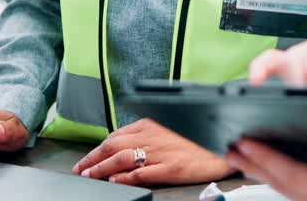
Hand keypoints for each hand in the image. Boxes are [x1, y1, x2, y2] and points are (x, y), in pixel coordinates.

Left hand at [72, 118, 234, 185]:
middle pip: (113, 146)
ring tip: (90, 176)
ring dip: (102, 168)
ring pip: (122, 159)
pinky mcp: (170, 167)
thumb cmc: (198, 137)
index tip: (85, 160)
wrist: (226, 143)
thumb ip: (148, 134)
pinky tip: (115, 181)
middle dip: (92, 159)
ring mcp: (160, 152)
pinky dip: (125, 177)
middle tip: (80, 171)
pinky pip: (142, 173)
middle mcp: (152, 136)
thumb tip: (125, 143)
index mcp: (151, 124)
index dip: (97, 149)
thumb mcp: (169, 128)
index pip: (115, 136)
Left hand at [226, 140, 306, 200]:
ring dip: (267, 174)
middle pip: (289, 188)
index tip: (248, 142)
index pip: (301, 178)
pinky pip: (306, 194)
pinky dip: (286, 180)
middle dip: (259, 167)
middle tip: (232, 147)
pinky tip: (279, 166)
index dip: (271, 161)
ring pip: (294, 194)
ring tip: (245, 155)